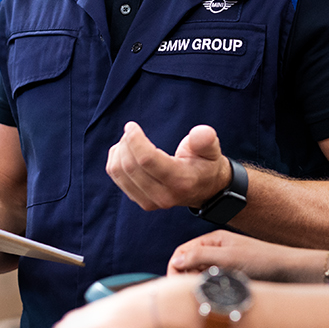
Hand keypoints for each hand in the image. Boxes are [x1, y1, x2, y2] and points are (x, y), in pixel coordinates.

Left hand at [106, 122, 232, 211]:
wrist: (205, 190)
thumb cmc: (206, 164)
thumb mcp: (212, 150)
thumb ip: (207, 140)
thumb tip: (200, 133)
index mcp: (181, 181)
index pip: (147, 161)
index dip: (135, 140)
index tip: (131, 125)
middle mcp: (164, 196)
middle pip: (130, 167)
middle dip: (126, 143)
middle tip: (132, 130)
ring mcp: (150, 202)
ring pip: (119, 173)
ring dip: (119, 151)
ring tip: (129, 140)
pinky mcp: (140, 201)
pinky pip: (117, 178)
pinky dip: (115, 160)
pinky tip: (125, 151)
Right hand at [169, 229, 326, 282]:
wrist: (290, 272)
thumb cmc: (263, 260)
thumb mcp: (229, 256)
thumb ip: (201, 256)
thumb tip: (176, 261)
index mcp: (213, 240)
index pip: (182, 253)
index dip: (175, 268)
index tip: (176, 286)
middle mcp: (215, 251)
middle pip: (188, 266)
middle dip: (185, 279)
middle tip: (193, 292)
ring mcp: (222, 266)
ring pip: (199, 278)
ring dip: (198, 286)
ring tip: (207, 293)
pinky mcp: (230, 279)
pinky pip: (211, 286)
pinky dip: (209, 291)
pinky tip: (216, 296)